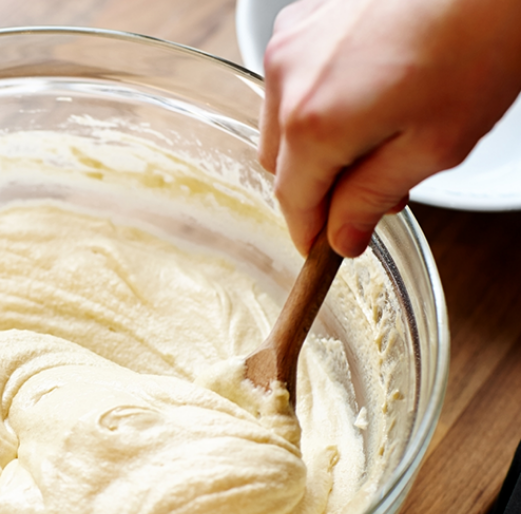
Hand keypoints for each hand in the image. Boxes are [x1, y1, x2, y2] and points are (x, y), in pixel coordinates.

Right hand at [258, 0, 520, 256]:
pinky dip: (318, 100)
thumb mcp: (434, 145)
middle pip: (279, 162)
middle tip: (373, 189)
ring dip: (316, 142)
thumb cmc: (477, 43)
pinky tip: (370, 90)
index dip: (310, 231)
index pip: (292, 200)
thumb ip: (373, 198)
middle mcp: (287, 81)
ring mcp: (289, 44)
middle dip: (317, 184)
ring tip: (380, 132)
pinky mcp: (301, 19)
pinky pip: (293, 81)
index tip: (325, 248)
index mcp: (313, 123)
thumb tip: (343, 235)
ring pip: (282, 121)